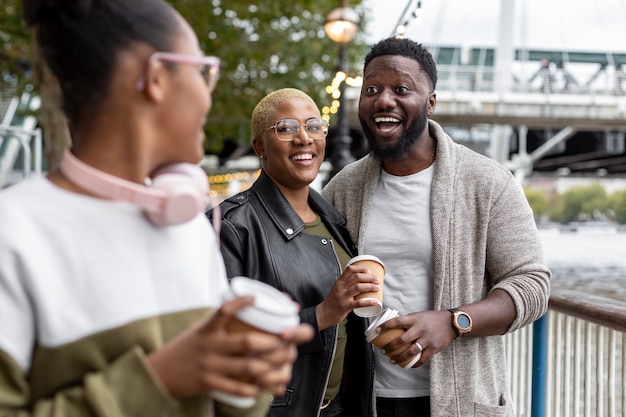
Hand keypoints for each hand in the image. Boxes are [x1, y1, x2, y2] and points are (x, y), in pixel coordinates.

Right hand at [147, 296, 313, 397]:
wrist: (159, 372)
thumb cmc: (186, 348)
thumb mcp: (200, 329)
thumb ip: (220, 320)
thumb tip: (247, 305)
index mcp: (208, 329)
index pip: (224, 309)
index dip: (241, 302)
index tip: (256, 298)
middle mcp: (210, 345)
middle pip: (248, 341)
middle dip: (273, 343)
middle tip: (288, 344)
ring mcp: (210, 365)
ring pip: (247, 365)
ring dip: (269, 366)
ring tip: (283, 365)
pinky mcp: (208, 383)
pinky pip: (236, 387)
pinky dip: (252, 387)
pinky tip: (262, 386)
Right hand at [315, 264, 379, 329]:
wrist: (324, 313)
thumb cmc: (332, 301)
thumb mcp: (337, 288)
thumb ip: (347, 284)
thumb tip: (362, 281)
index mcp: (339, 281)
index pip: (350, 269)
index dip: (361, 268)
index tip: (368, 270)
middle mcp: (341, 287)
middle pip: (357, 277)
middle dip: (370, 277)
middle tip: (376, 280)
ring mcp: (343, 296)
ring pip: (359, 287)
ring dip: (370, 286)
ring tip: (377, 287)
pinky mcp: (346, 306)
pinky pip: (359, 303)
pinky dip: (368, 302)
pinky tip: (375, 301)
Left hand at [376, 310, 456, 367]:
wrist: (450, 323)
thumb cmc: (431, 318)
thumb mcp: (418, 315)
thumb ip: (407, 321)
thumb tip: (391, 325)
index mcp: (414, 319)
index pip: (396, 321)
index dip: (385, 326)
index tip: (377, 331)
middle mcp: (420, 329)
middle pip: (402, 340)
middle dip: (390, 347)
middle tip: (383, 350)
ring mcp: (427, 339)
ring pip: (410, 352)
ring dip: (399, 357)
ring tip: (392, 360)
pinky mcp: (434, 348)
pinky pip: (422, 359)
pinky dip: (414, 364)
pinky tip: (408, 366)